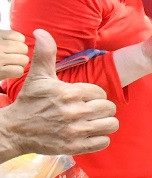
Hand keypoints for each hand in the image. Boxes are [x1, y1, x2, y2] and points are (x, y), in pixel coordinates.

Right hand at [5, 30, 118, 155]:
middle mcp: (74, 112)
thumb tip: (41, 31)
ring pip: (111, 124)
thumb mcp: (38, 77)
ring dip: (105, 123)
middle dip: (102, 109)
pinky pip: (104, 141)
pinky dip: (101, 138)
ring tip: (94, 121)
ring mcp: (75, 131)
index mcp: (69, 93)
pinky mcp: (75, 146)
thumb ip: (45, 54)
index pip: (100, 93)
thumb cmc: (30, 101)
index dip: (94, 96)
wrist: (15, 130)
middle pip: (109, 108)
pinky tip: (90, 133)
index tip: (83, 98)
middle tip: (90, 110)